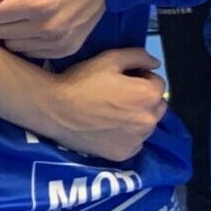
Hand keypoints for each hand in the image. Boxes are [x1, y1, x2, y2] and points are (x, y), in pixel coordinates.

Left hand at [0, 0, 105, 59]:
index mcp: (37, 3)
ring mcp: (57, 42)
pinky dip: (30, 42)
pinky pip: (31, 53)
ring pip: (13, 46)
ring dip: (16, 31)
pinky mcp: (65, 50)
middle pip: (1, 32)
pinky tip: (40, 27)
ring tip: (31, 15)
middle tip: (21, 4)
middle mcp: (47, 27)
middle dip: (5, 17)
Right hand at [40, 48, 167, 161]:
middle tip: (118, 96)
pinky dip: (126, 136)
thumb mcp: (109, 59)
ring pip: (145, 125)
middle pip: (156, 106)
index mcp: (148, 95)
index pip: (157, 83)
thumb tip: (155, 63)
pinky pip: (133, 142)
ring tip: (111, 112)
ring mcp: (137, 140)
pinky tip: (108, 128)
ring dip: (136, 118)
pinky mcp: (123, 154)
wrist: (54, 109)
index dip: (140, 77)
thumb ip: (138, 56)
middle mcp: (149, 120)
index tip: (122, 79)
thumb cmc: (81, 82)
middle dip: (143, 99)